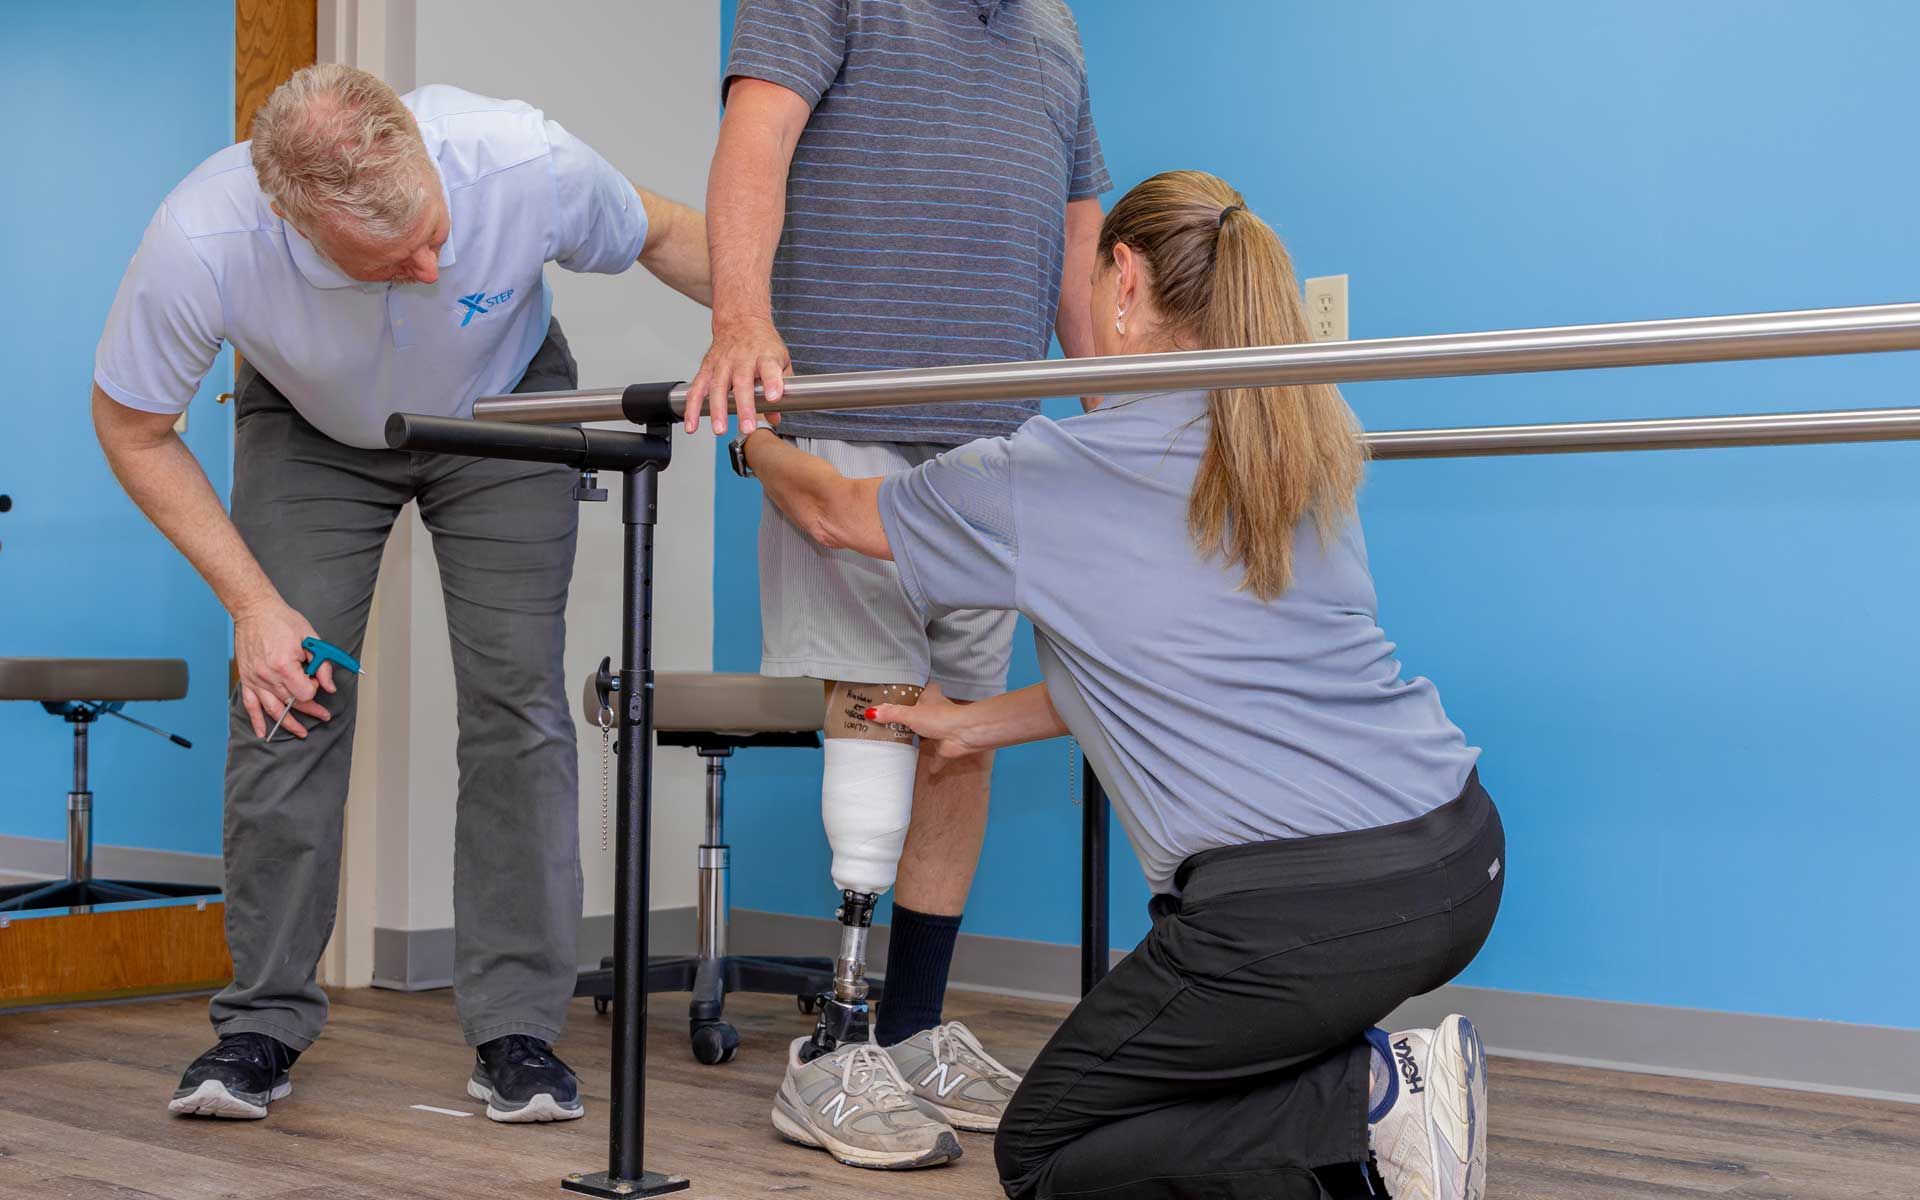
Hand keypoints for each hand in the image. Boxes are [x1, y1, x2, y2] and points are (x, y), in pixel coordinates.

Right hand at [234, 601, 335, 739]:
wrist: (254, 610)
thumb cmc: (282, 621)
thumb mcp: (310, 638)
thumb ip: (321, 665)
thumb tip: (329, 686)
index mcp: (284, 666)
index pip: (305, 693)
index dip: (315, 690)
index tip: (316, 680)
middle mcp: (267, 676)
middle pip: (291, 703)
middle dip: (309, 710)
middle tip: (322, 716)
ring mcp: (255, 679)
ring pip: (273, 709)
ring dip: (288, 723)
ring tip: (301, 732)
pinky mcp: (246, 679)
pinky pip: (250, 705)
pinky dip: (257, 720)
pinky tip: (263, 732)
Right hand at [684, 314, 789, 435]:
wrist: (741, 320)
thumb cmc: (762, 343)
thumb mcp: (780, 360)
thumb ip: (782, 388)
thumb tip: (776, 417)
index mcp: (764, 355)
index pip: (769, 368)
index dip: (772, 382)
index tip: (773, 396)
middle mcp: (742, 359)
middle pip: (742, 383)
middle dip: (744, 406)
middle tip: (748, 426)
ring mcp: (722, 363)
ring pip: (718, 387)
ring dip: (717, 410)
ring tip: (720, 429)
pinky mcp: (707, 368)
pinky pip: (697, 389)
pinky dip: (692, 407)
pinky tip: (692, 424)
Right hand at [868, 685, 977, 759]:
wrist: (963, 734)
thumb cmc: (939, 718)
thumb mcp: (909, 713)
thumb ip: (890, 713)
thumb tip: (869, 712)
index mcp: (932, 698)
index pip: (927, 688)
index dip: (920, 688)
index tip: (910, 690)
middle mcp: (938, 712)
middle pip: (927, 711)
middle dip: (917, 714)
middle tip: (900, 719)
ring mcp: (943, 729)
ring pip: (932, 732)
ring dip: (924, 737)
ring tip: (907, 741)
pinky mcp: (946, 746)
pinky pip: (939, 756)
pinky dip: (934, 763)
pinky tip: (927, 771)